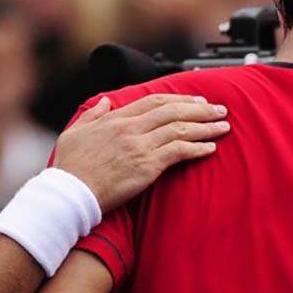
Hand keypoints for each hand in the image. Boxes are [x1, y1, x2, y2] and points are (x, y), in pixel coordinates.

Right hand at [54, 94, 229, 212]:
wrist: (70, 193)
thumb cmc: (69, 168)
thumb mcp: (74, 133)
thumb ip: (92, 115)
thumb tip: (105, 102)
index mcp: (115, 119)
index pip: (153, 102)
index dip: (178, 99)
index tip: (195, 100)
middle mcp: (130, 129)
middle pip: (173, 111)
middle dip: (200, 108)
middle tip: (218, 109)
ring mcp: (140, 146)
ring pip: (180, 129)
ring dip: (205, 126)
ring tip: (223, 126)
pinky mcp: (147, 166)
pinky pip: (179, 152)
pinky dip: (197, 148)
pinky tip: (210, 147)